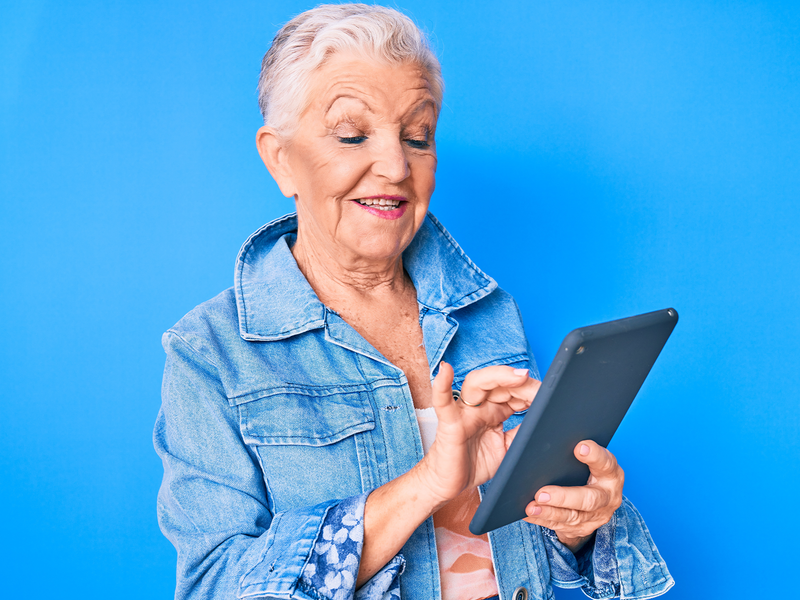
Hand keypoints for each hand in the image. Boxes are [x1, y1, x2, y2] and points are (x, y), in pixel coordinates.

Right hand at [415, 361, 539, 507]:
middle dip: (521, 383)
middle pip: (499, 384)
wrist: (448, 484)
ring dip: (497, 376)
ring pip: (476, 384)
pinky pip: (443, 403)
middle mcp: (479, 407)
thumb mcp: (508, 450)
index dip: (531, 391)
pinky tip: (445, 370)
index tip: (550, 394)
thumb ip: (522, 434)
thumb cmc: (473, 465)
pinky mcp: (449, 424)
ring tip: (517, 376)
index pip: (513, 393)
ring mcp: (464, 413)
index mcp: (494, 412)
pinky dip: (442, 385)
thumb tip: (546, 422)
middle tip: (540, 387)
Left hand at [523, 440, 623, 551]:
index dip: (594, 456)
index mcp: (610, 472)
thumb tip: (549, 430)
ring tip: (530, 506)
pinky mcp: (581, 529)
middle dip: (563, 497)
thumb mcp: (590, 458)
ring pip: (571, 516)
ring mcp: (595, 516)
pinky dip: (541, 520)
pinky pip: (559, 526)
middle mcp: (607, 496)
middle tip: (541, 493)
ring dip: (549, 512)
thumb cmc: (586, 470)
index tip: (579, 447)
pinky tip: (527, 513)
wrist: (596, 503)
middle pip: (588, 499)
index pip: (605, 463)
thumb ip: (578, 448)